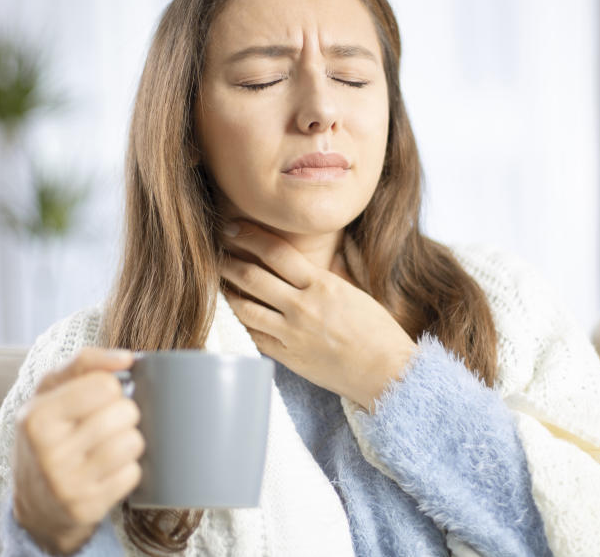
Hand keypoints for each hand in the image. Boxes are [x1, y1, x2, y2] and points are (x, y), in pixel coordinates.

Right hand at [12, 347, 143, 554]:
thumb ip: (85, 363)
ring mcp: (67, 484)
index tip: (97, 399)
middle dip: (123, 414)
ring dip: (129, 441)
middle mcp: (48, 452)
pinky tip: (107, 471)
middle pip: (125, 412)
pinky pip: (133, 473)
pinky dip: (127, 469)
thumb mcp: (51, 392)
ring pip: (133, 442)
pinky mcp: (87, 508)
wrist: (36, 501)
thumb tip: (127, 358)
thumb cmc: (50, 434)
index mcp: (36, 417)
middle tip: (105, 424)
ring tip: (108, 445)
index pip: (105, 385)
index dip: (110, 388)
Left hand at [219, 220, 415, 411]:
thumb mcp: (354, 291)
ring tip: (216, 281)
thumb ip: (329, 273)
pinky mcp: (287, 357)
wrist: (385, 371)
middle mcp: (303, 307)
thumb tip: (316, 256)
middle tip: (214, 251)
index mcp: (322, 285)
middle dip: (228, 261)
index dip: (249, 236)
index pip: (276, 252)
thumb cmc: (376, 330)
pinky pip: (252, 335)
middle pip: (252, 277)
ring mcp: (292, 334)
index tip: (232, 228)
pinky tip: (232, 312)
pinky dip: (238, 321)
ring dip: (225, 291)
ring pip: (244, 307)